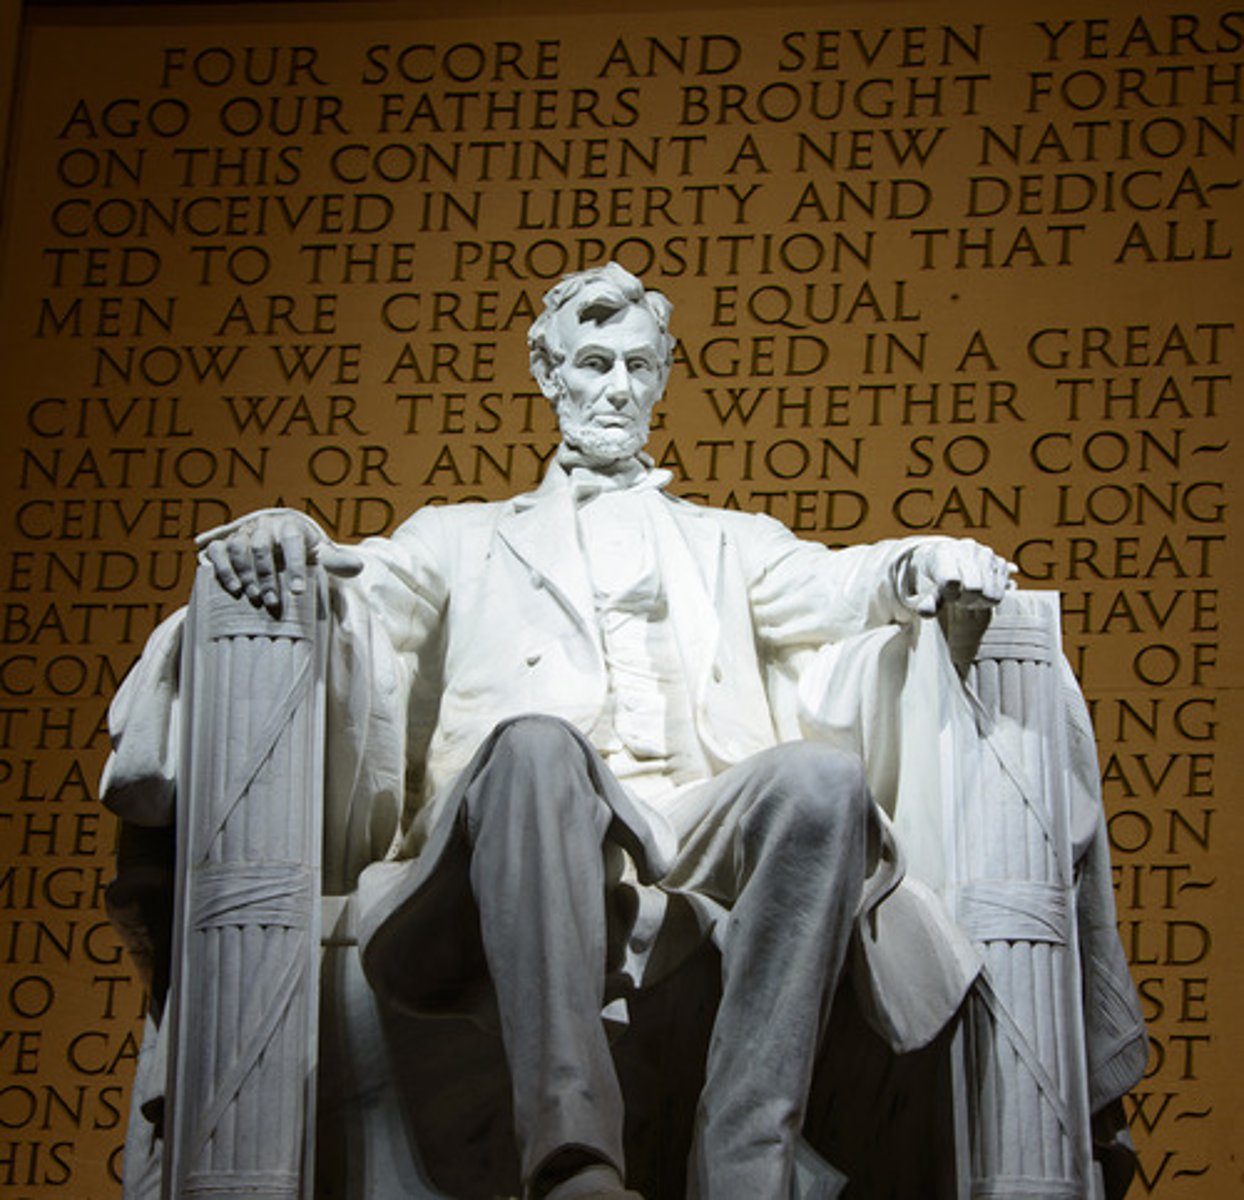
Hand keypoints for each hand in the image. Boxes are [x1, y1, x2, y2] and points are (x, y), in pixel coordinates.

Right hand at [196, 508, 362, 614]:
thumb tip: (358, 567)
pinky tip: (233, 589)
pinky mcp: (225, 542)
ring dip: (245, 574)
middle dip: (268, 576)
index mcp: (290, 526)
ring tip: (254, 598)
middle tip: (273, 602)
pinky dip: (223, 568)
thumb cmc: (301, 550)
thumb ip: (336, 561)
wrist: (275, 538)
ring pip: (238, 547)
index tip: (298, 591)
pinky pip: (218, 551)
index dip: (295, 566)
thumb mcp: (320, 553)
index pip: (292, 542)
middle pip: (262, 547)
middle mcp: (264, 526)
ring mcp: (243, 533)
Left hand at [906, 538, 1015, 617]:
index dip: (949, 595)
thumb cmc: (934, 576)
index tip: (946, 594)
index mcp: (944, 552)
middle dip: (965, 600)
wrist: (944, 558)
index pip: (951, 581)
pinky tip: (978, 591)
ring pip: (990, 593)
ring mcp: (985, 554)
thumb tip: (925, 612)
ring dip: (978, 600)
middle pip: (974, 589)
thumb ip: (926, 603)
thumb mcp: (924, 589)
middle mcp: (967, 548)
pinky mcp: (999, 561)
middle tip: (957, 597)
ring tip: (967, 593)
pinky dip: (988, 597)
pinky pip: (1000, 592)